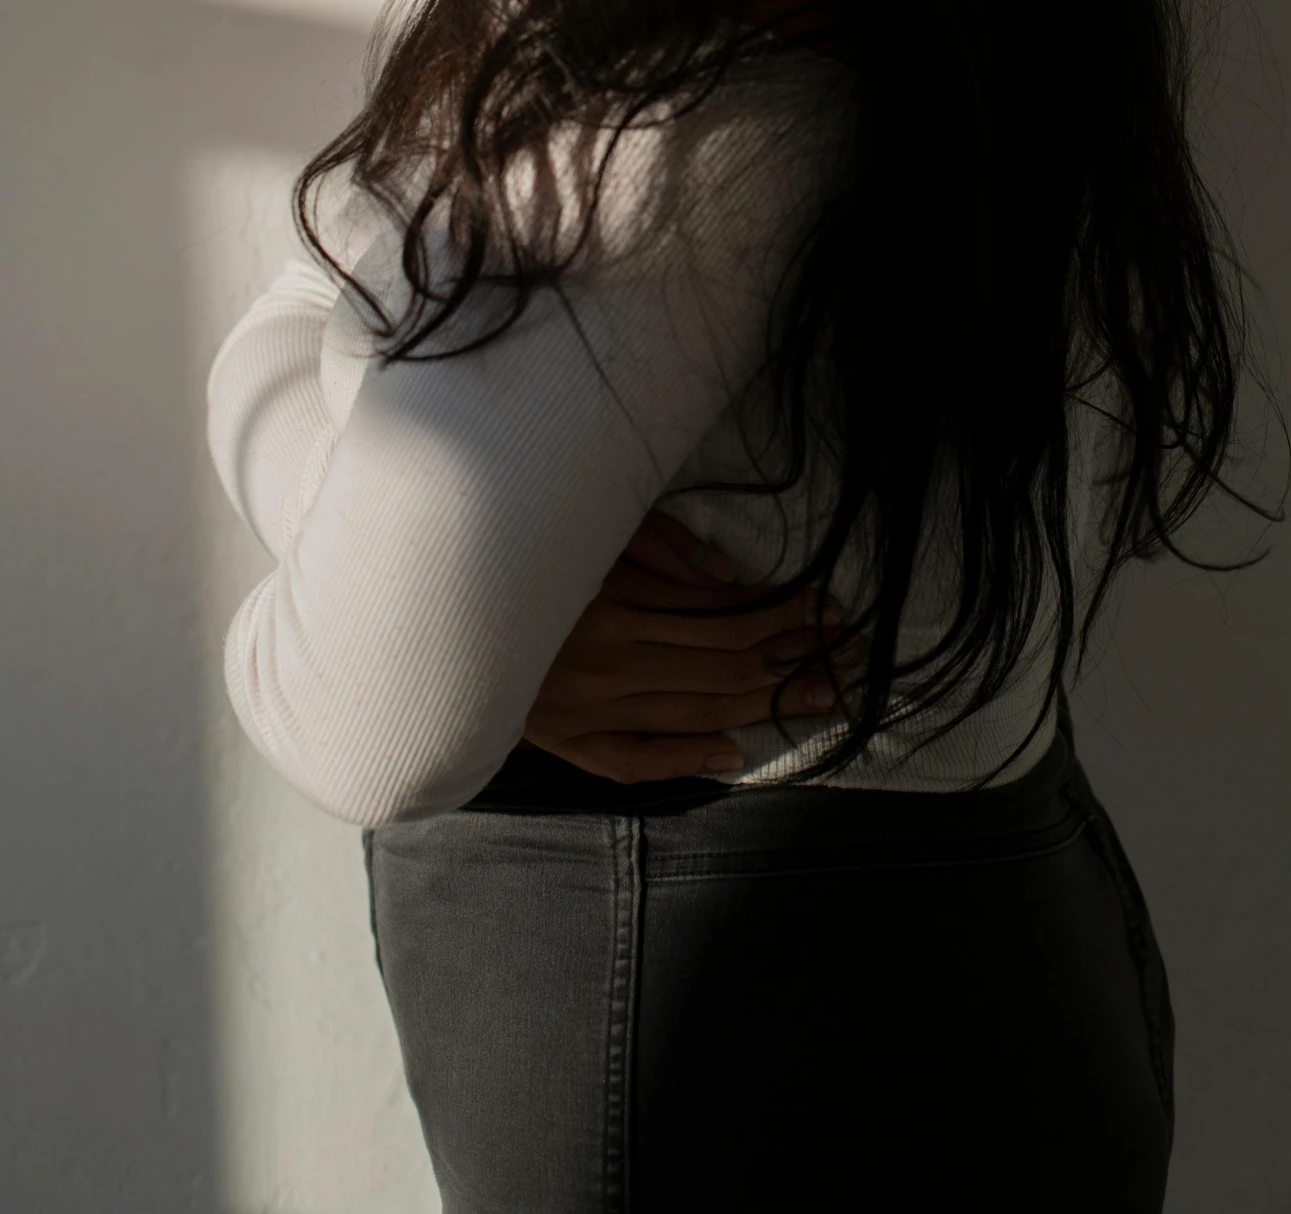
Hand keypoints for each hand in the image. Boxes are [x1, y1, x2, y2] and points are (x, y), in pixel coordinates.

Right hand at [521, 510, 865, 784]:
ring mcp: (588, 709)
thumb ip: (656, 545)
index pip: (721, 615)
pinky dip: (685, 759)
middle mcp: (608, 663)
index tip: (831, 605)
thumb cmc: (517, 554)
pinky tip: (734, 755)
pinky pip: (634, 761)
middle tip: (854, 653)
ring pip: (696, 711)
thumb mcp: (586, 528)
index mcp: (615, 605)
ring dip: (766, 704)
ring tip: (826, 697)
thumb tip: (726, 579)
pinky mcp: (567, 741)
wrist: (436, 619)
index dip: (783, 611)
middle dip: (795, 657)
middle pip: (723, 666)